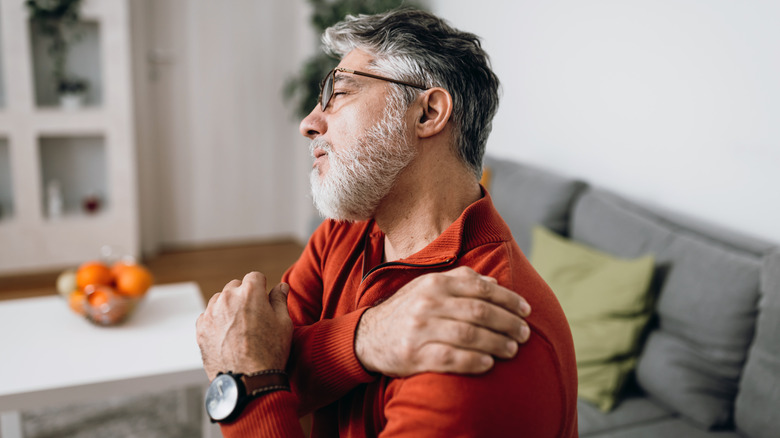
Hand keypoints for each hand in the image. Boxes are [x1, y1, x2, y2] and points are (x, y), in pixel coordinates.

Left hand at [196, 272, 292, 380]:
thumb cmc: (270, 352)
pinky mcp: (200, 328)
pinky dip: (216, 322)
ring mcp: (211, 313)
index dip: (262, 288)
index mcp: (250, 292)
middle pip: (235, 286)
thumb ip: (280, 300)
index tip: (264, 301)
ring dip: (228, 307)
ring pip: (220, 300)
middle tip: (253, 317)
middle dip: (244, 296)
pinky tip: (228, 337)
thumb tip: (281, 286)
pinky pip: (208, 316)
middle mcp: (227, 298)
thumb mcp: (283, 324)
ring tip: (240, 329)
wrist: (247, 381)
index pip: (255, 277)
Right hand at [355, 266, 530, 376]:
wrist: (369, 336)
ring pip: (469, 335)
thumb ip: (461, 281)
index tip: (526, 310)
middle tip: (525, 334)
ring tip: (512, 349)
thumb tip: (494, 283)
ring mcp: (420, 329)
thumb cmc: (408, 310)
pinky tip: (489, 364)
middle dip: (508, 323)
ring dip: (496, 343)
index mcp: (435, 283)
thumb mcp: (429, 287)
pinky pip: (451, 358)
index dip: (508, 300)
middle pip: (479, 312)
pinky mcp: (414, 354)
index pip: (481, 289)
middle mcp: (428, 303)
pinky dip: (473, 361)